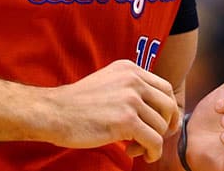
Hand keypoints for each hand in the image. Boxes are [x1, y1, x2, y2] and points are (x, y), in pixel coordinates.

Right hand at [45, 59, 181, 162]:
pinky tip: (136, 153)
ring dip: (152, 142)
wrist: (54, 112)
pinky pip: (154, 141)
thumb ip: (130, 88)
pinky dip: (151, 152)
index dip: (168, 109)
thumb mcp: (108, 82)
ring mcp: (130, 99)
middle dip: (166, 126)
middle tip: (155, 139)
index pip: (165, 87)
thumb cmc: (78, 104)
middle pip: (168, 106)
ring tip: (135, 147)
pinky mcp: (126, 120)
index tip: (164, 123)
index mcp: (129, 69)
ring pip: (161, 126)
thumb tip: (155, 109)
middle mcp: (133, 80)